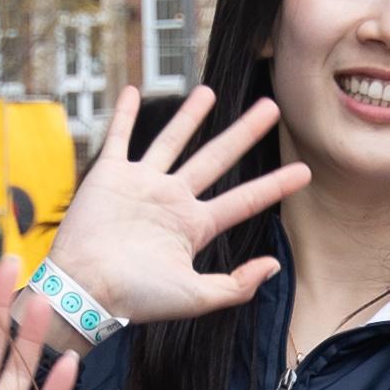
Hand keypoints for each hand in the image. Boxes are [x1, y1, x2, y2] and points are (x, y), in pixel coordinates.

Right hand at [43, 84, 309, 328]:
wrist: (85, 290)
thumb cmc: (136, 298)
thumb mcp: (195, 297)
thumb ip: (236, 285)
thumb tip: (274, 265)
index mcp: (194, 226)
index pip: (243, 200)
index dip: (275, 186)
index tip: (304, 172)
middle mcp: (172, 200)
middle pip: (217, 158)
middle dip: (245, 133)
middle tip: (272, 108)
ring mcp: (142, 185)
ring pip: (172, 141)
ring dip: (191, 116)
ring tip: (211, 92)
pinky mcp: (110, 175)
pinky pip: (119, 137)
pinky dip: (124, 114)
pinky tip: (133, 91)